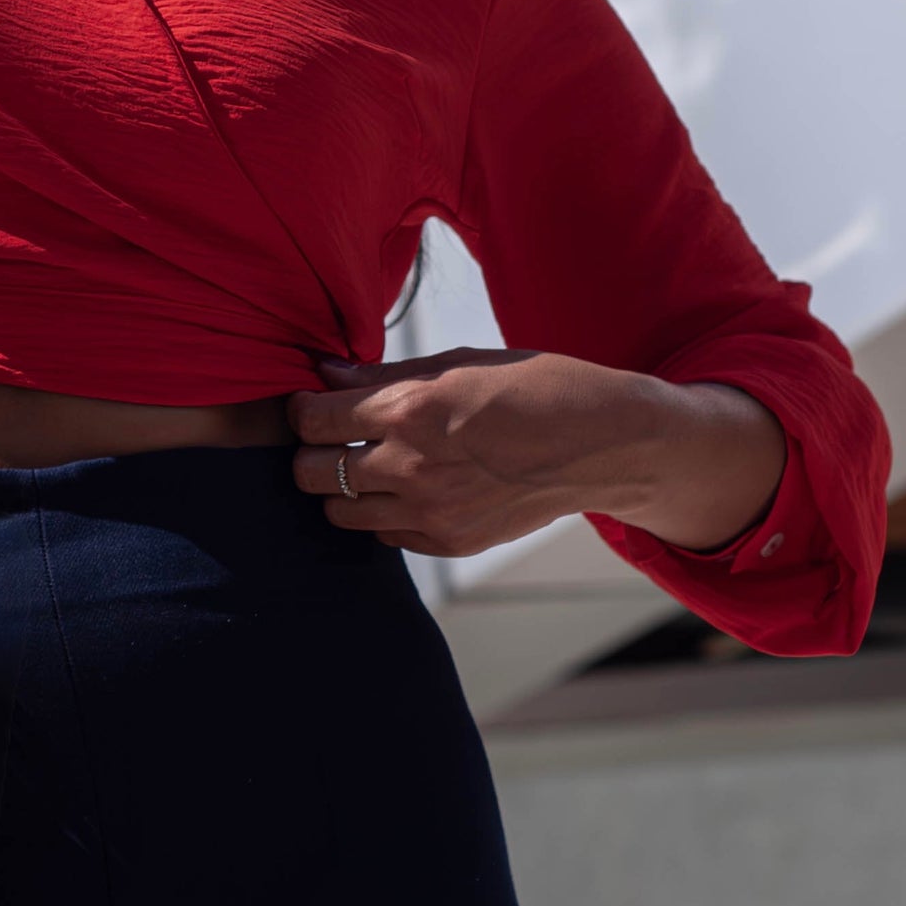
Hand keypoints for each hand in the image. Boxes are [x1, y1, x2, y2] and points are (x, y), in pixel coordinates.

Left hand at [287, 347, 785, 557]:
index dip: (304, 410)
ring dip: (341, 489)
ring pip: (339, 513)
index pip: (314, 420)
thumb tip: (325, 372)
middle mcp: (411, 467)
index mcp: (411, 410)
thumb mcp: (457, 363)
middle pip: (313, 473)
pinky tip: (403, 489)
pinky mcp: (449, 542)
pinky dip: (380, 515)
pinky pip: (383, 536)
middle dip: (312, 453)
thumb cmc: (533, 388)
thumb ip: (383, 376)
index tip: (312, 404)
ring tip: (364, 464)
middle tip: (331, 438)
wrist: (602, 444)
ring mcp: (429, 512)